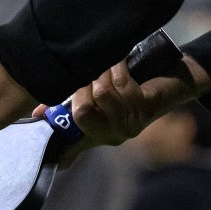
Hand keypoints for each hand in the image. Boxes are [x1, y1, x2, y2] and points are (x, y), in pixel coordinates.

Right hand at [33, 54, 210, 165]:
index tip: (43, 147)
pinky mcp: (146, 108)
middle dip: (81, 87)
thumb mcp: (98, 98)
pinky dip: (117, 66)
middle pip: (82, 113)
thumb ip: (71, 107)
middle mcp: (113, 135)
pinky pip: (122, 84)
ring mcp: (130, 124)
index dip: (59, 148)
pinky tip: (119, 61)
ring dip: (102, 71)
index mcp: (98, 136)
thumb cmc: (130, 87)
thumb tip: (37, 113)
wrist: (173, 82)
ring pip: (102, 93)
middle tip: (89, 73)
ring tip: (108, 64)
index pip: (72, 147)